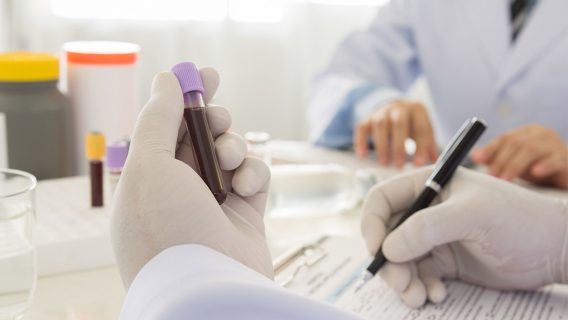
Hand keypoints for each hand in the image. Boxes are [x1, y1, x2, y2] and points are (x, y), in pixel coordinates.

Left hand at [110, 70, 272, 287]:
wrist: (209, 290)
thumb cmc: (167, 230)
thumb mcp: (150, 166)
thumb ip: (158, 120)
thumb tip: (166, 80)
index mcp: (146, 180)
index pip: (164, 128)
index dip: (184, 97)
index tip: (206, 73)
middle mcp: (178, 191)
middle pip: (200, 137)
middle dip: (213, 120)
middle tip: (218, 117)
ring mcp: (213, 204)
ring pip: (230, 153)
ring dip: (233, 146)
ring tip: (229, 159)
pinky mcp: (246, 215)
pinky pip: (255, 176)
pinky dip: (254, 172)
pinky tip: (246, 185)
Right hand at [354, 100, 436, 167]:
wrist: (394, 106)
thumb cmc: (411, 123)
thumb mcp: (423, 129)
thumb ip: (429, 145)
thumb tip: (435, 163)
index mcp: (417, 110)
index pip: (421, 128)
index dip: (421, 146)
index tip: (419, 164)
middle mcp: (399, 108)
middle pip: (399, 124)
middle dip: (399, 146)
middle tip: (399, 165)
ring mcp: (381, 112)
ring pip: (380, 125)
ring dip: (382, 146)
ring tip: (384, 163)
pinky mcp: (367, 118)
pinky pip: (362, 128)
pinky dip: (361, 142)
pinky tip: (362, 156)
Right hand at [361, 167, 567, 307]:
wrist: (555, 249)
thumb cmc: (518, 220)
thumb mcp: (472, 216)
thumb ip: (426, 228)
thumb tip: (388, 248)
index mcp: (428, 185)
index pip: (382, 199)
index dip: (372, 223)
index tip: (376, 250)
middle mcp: (426, 210)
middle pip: (387, 235)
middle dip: (389, 261)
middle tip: (401, 284)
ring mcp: (434, 237)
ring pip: (400, 260)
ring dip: (403, 281)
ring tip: (418, 297)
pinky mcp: (445, 262)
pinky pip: (419, 276)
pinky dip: (421, 288)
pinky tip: (437, 294)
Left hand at [472, 124, 567, 188]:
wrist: (566, 175)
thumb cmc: (539, 167)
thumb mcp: (516, 163)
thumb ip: (497, 158)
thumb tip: (474, 154)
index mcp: (526, 132)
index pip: (505, 138)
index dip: (490, 149)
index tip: (477, 160)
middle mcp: (540, 134)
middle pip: (516, 143)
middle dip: (500, 160)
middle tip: (491, 176)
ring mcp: (555, 144)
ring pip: (531, 150)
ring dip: (515, 165)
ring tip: (505, 179)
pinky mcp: (566, 157)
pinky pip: (555, 159)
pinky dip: (544, 165)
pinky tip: (535, 173)